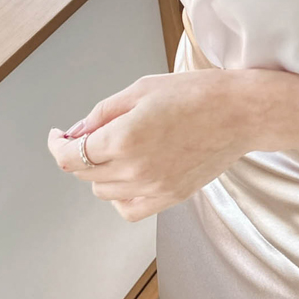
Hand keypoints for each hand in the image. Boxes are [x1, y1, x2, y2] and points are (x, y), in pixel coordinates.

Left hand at [47, 70, 253, 221]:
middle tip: (89, 135)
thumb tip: (77, 132)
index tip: (59, 136)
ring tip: (115, 151)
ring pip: (104, 192)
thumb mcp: (141, 89)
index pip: (71, 156)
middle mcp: (135, 169)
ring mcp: (154, 187)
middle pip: (85, 174)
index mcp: (124, 138)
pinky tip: (128, 176)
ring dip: (99, 173)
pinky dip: (120, 196)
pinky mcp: (171, 197)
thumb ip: (103, 113)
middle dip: (79, 154)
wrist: (241, 113)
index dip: (58, 145)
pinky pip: (130, 209)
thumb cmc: (196, 94)